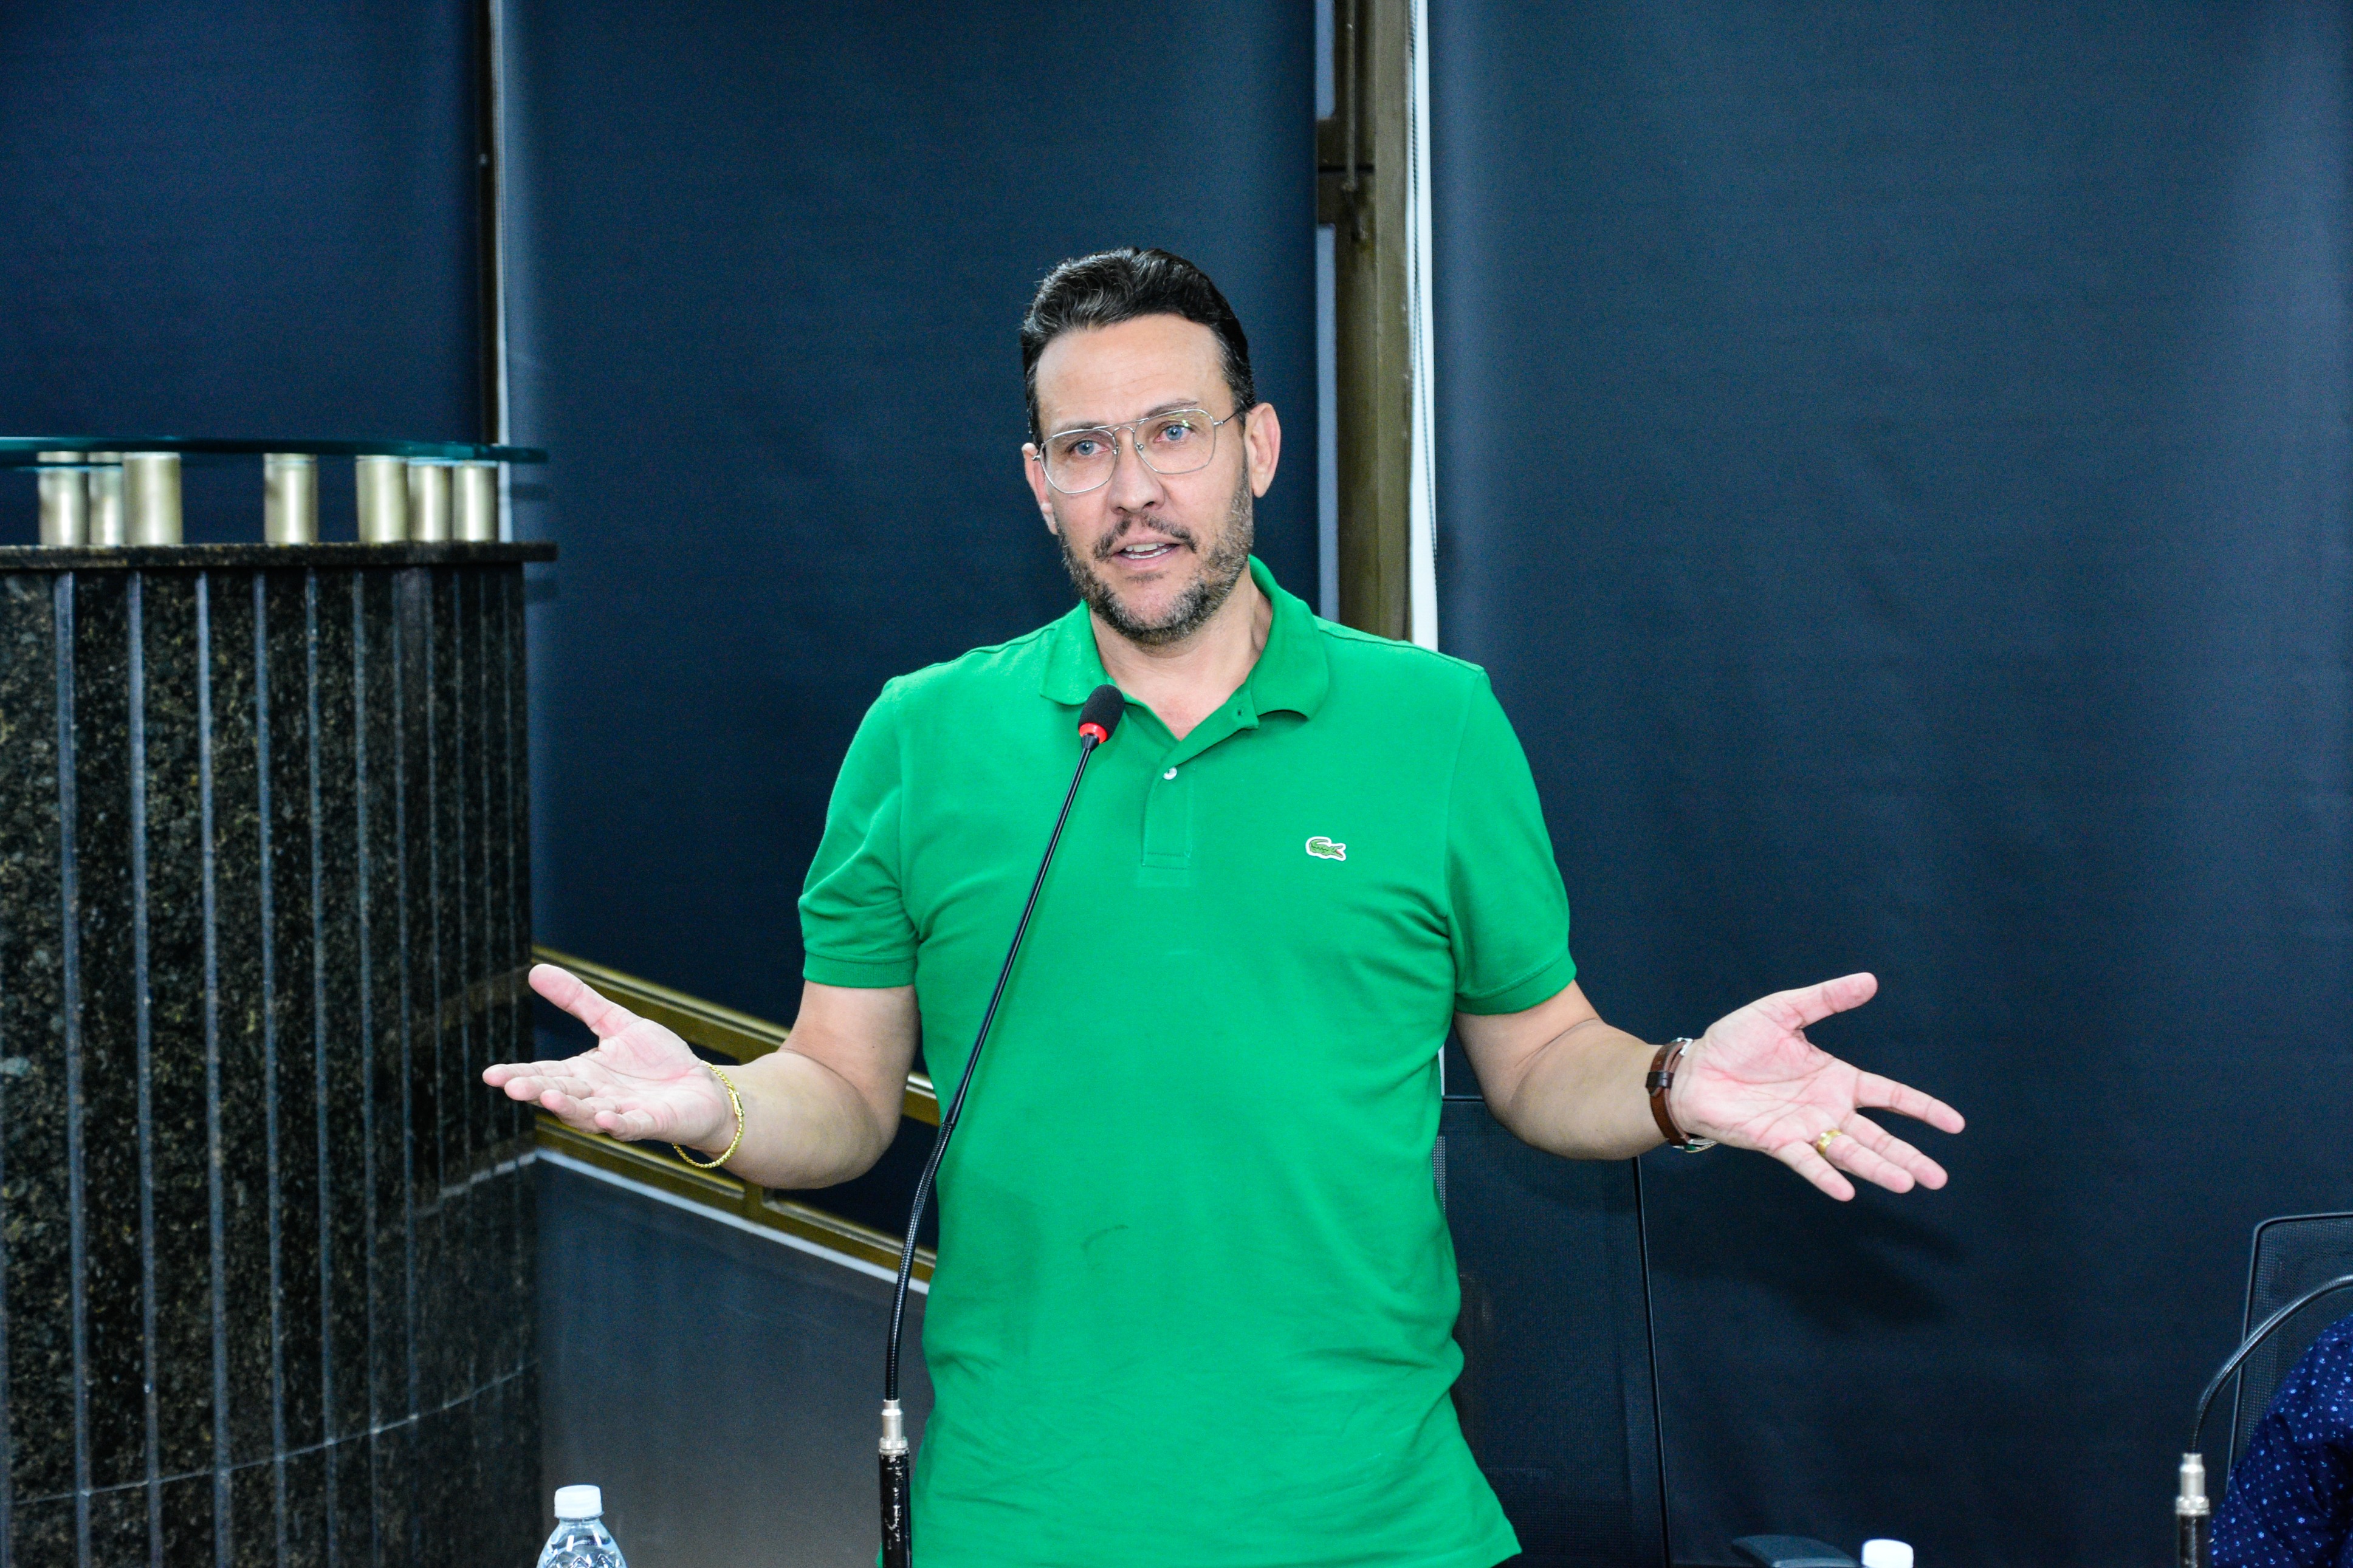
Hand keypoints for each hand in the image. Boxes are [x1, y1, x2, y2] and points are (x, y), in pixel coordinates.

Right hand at [482, 964, 734, 1148]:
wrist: (702, 1089)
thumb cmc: (657, 1061)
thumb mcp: (616, 1023)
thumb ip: (579, 1001)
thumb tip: (536, 970)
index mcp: (584, 1075)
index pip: (545, 1073)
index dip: (518, 1074)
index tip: (490, 1075)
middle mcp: (597, 1097)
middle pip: (561, 1094)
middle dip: (536, 1090)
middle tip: (511, 1087)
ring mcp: (623, 1112)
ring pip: (589, 1113)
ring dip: (569, 1108)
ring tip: (549, 1098)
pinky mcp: (652, 1123)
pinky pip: (631, 1125)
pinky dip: (618, 1123)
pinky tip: (605, 1117)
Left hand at [1673, 972, 1963, 1200]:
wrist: (1694, 1069)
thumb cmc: (1735, 1041)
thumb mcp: (1783, 1010)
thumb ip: (1826, 998)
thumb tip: (1869, 980)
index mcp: (1836, 1079)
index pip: (1890, 1096)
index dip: (1922, 1109)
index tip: (1955, 1124)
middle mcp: (1827, 1108)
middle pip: (1878, 1136)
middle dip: (1909, 1156)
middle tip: (1939, 1178)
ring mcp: (1804, 1128)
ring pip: (1850, 1153)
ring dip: (1879, 1168)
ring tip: (1908, 1183)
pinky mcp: (1777, 1142)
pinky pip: (1806, 1161)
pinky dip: (1826, 1175)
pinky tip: (1847, 1191)